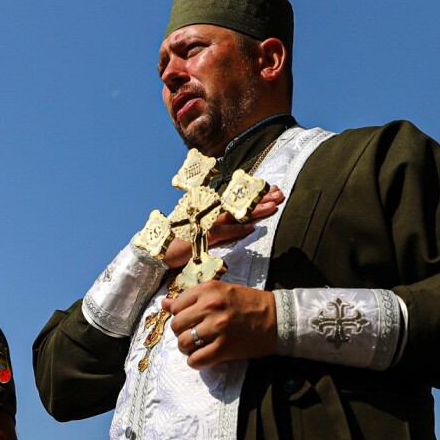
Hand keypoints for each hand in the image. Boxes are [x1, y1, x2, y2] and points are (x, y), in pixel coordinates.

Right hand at [164, 185, 283, 268]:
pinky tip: (251, 227)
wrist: (158, 250)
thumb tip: (237, 224)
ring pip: (235, 214)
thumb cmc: (178, 241)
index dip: (254, 194)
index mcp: (211, 210)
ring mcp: (205, 222)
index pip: (236, 200)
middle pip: (239, 203)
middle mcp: (209, 212)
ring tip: (273, 206)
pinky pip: (223, 232)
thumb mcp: (200, 230)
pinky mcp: (201, 236)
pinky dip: (237, 230)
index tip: (272, 189)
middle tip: (281, 193)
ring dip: (254, 210)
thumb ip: (217, 226)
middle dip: (260, 198)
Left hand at [164, 281, 277, 369]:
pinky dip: (195, 362)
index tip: (190, 321)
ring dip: (187, 348)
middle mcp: (210, 307)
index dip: (180, 316)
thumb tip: (164, 304)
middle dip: (181, 333)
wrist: (277, 318)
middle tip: (193, 335)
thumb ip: (192, 298)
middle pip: (177, 325)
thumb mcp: (220, 292)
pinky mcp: (224, 347)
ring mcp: (217, 328)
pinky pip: (196, 360)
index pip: (176, 306)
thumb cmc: (249, 303)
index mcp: (208, 290)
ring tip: (197, 347)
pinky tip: (203, 357)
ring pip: (183, 343)